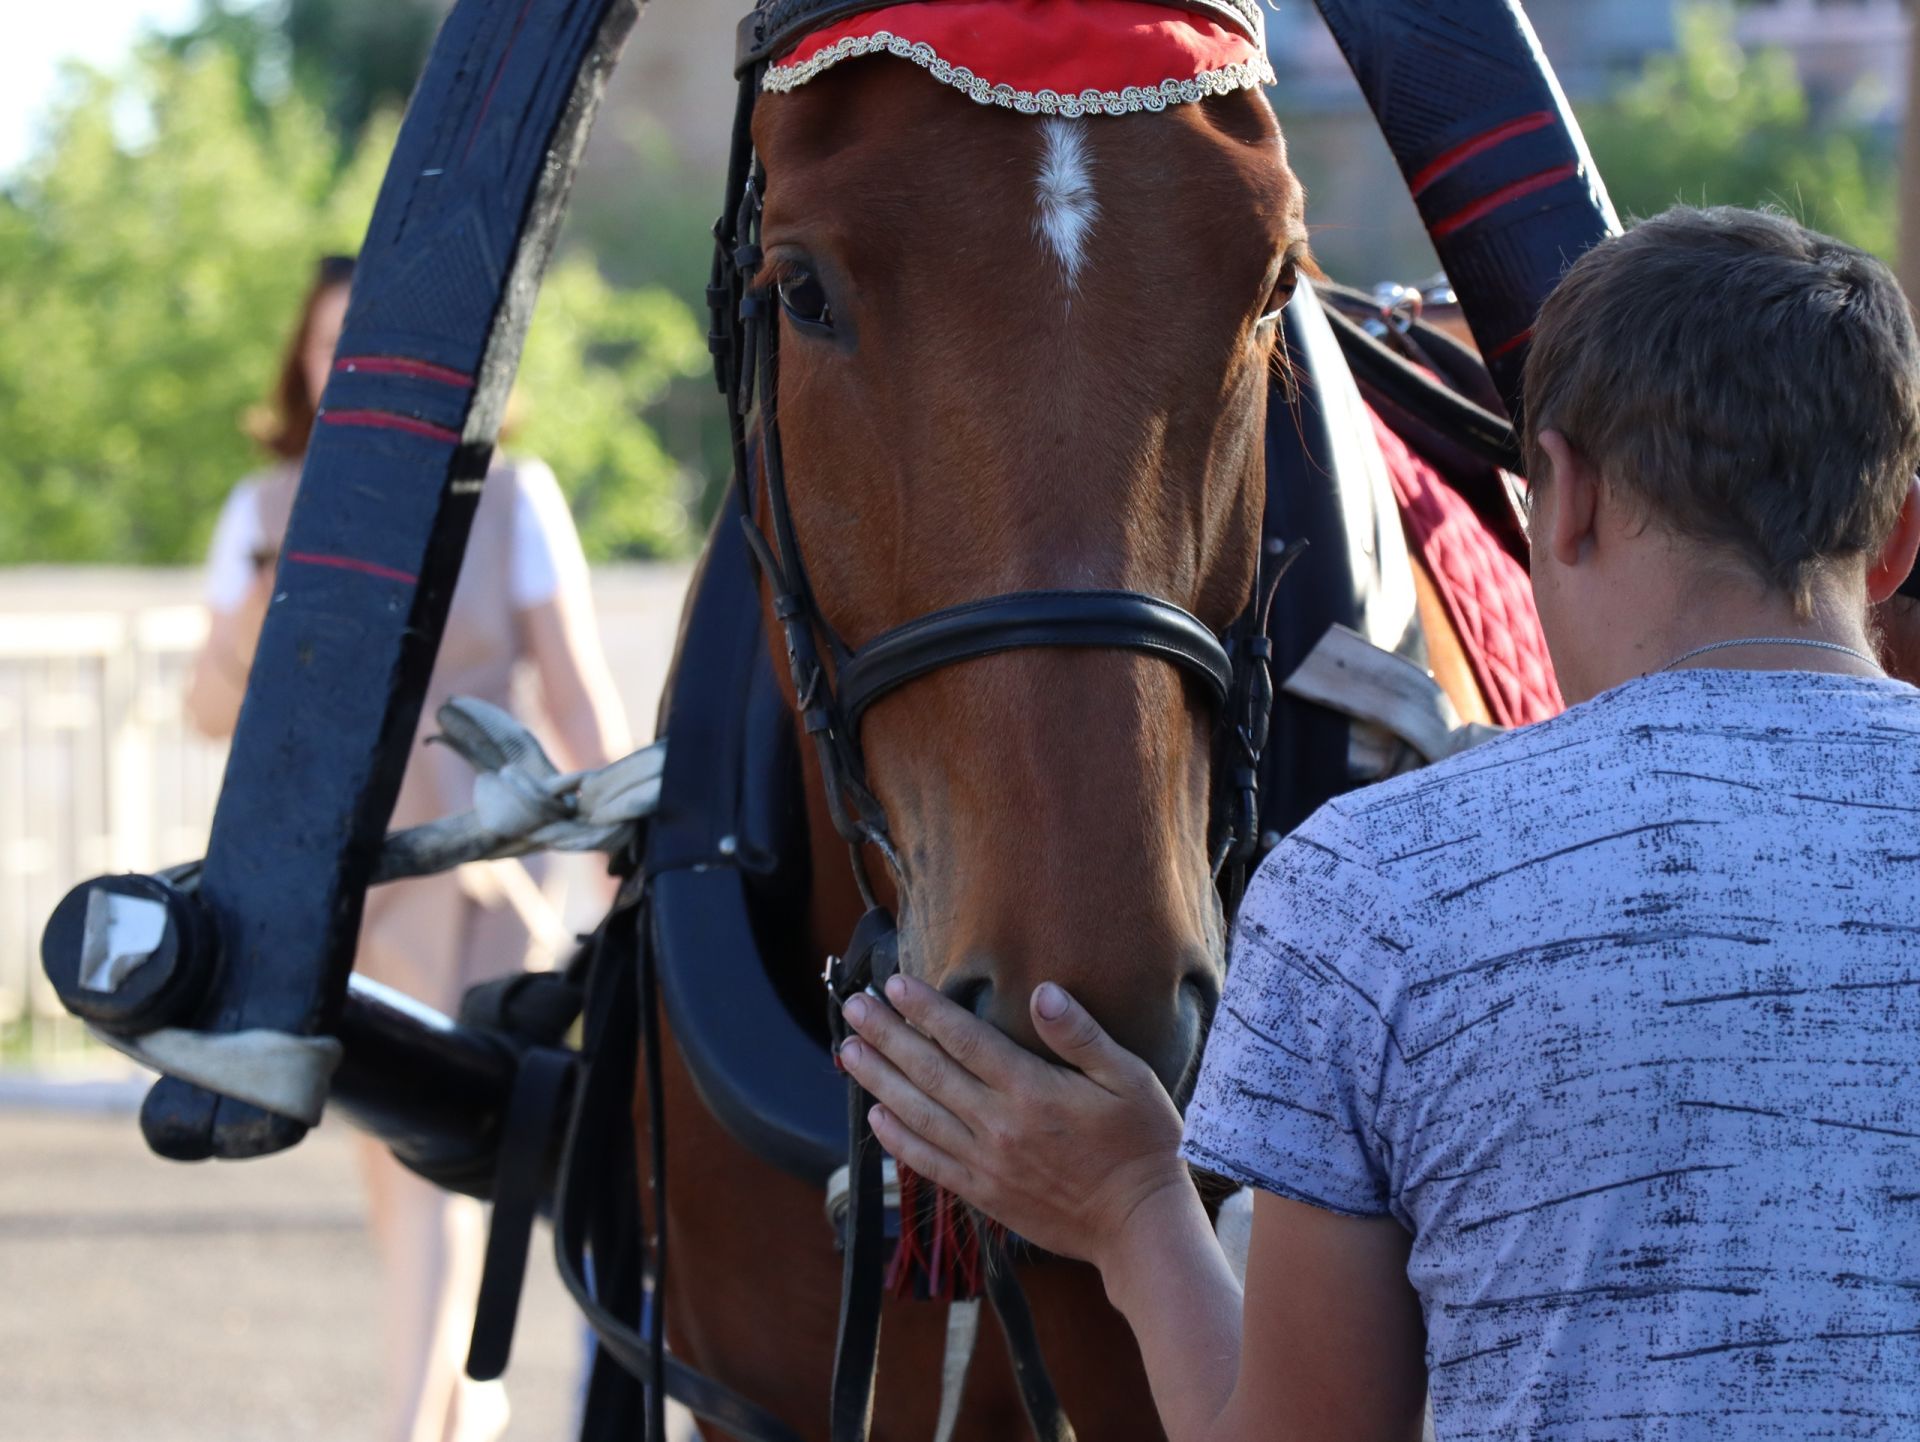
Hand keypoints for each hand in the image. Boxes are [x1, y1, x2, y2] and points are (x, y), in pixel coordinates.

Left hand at [837, 973, 1190, 1271]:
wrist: (1139, 1226)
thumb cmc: (1143, 1144)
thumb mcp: (1129, 1078)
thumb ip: (1082, 1035)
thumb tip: (1043, 991)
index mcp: (1032, 1091)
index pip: (965, 1039)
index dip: (925, 1009)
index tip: (893, 984)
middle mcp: (999, 1126)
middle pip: (929, 1072)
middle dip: (887, 1035)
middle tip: (853, 1006)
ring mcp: (987, 1163)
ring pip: (919, 1114)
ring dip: (879, 1080)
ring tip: (848, 1051)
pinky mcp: (984, 1194)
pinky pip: (928, 1162)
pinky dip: (898, 1138)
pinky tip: (876, 1115)